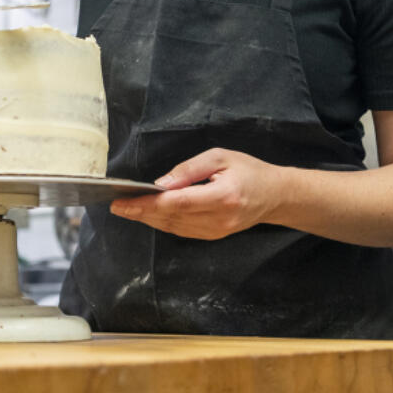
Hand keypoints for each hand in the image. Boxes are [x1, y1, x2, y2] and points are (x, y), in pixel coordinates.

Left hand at [110, 149, 283, 239]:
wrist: (275, 196)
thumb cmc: (249, 170)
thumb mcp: (221, 157)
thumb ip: (190, 169)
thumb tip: (161, 183)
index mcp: (222, 196)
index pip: (176, 204)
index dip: (146, 204)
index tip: (123, 202)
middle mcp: (218, 219)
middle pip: (171, 218)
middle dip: (140, 213)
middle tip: (116, 206)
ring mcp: (216, 231)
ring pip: (174, 228)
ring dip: (148, 219)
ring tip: (127, 210)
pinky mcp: (214, 236)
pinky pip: (182, 231)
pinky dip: (163, 223)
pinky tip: (149, 215)